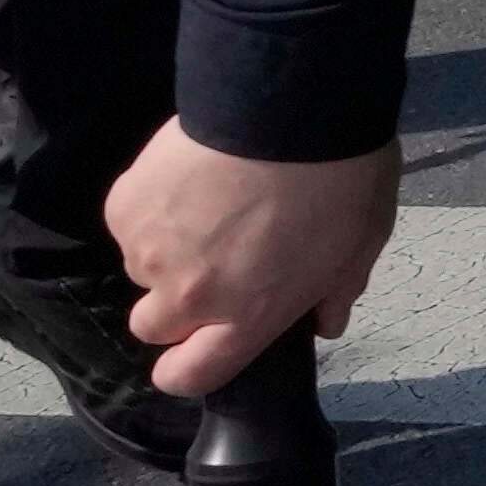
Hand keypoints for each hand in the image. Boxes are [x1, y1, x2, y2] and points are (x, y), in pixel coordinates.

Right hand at [112, 121, 402, 393]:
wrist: (289, 108)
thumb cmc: (340, 180)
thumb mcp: (360, 247)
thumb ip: (335, 294)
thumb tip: (325, 325)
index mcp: (247, 318)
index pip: (192, 377)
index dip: (186, 369)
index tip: (192, 351)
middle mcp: (190, 296)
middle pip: (152, 327)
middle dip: (173, 306)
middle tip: (211, 260)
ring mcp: (149, 252)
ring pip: (140, 268)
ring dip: (165, 248)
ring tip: (209, 204)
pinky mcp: (125, 207)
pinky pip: (129, 221)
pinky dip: (151, 206)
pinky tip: (188, 177)